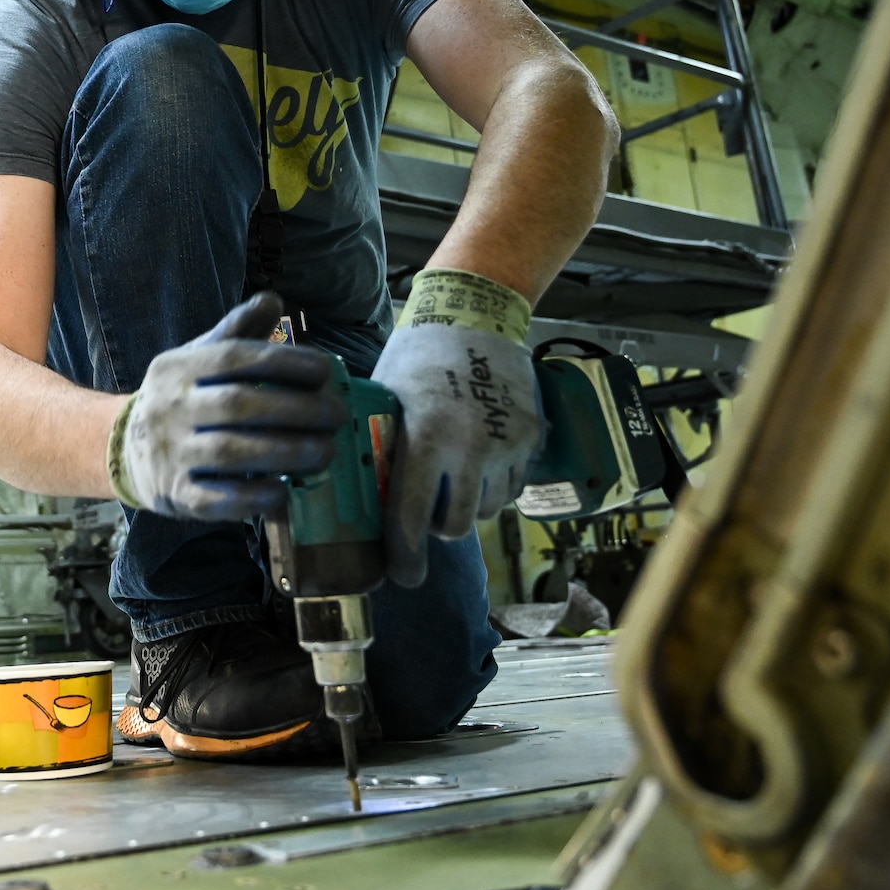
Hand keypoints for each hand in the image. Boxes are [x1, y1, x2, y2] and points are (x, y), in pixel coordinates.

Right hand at [108, 292, 344, 519]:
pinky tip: (283, 491)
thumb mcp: (197, 358)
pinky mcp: (175, 493)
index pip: (233, 358)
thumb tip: (273, 300)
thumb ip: (236, 332)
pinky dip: (252, 496)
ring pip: (230, 452)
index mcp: (179, 368)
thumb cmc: (180, 398)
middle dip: (295, 411)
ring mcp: (170, 452)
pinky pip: (215, 499)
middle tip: (336, 416)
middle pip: (237, 405)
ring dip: (285, 453)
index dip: (281, 362)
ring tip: (325, 452)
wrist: (123, 448)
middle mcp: (170, 407)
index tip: (323, 372)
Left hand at [373, 270, 542, 586]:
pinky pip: (514, 486)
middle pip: (455, 525)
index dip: (405, 556)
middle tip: (425, 510)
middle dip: (437, 526)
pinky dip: (495, 484)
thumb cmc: (420, 353)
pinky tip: (479, 459)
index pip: (410, 518)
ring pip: (487, 508)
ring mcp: (508, 444)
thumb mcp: (386, 398)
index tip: (403, 575)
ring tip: (452, 474)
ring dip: (467, 503)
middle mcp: (471, 448)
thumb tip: (357, 493)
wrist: (477, 314)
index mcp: (425, 437)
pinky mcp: (532, 438)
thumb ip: (381, 447)